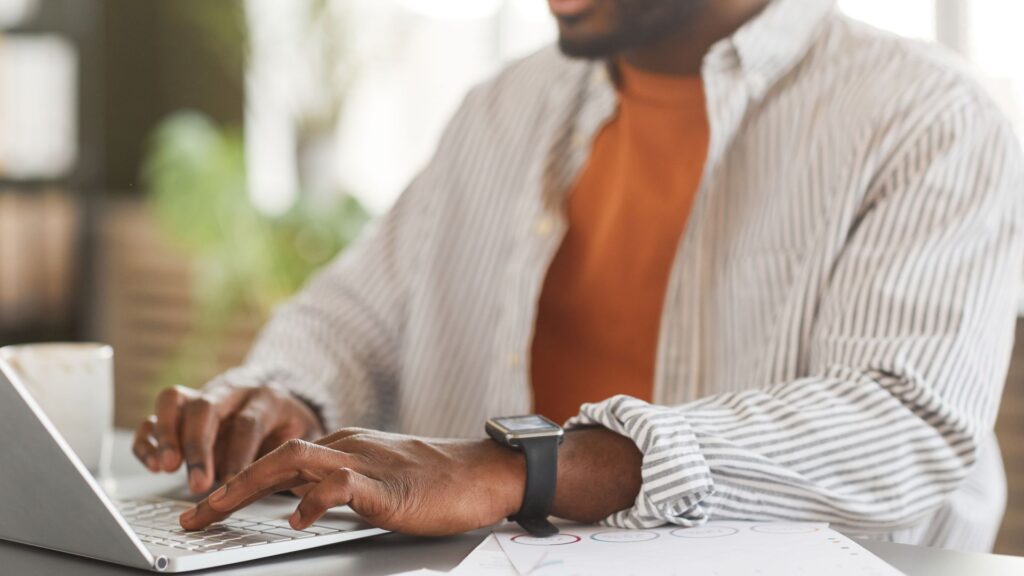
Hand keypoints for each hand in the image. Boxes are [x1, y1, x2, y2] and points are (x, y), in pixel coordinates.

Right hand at [132, 384, 323, 492]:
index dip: (237, 454)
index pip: (247, 422)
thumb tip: (302, 490)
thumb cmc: (292, 429)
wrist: (281, 404)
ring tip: (165, 468)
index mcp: (268, 398)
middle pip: (207, 407)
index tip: (229, 484)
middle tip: (197, 483)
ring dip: (167, 436)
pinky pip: (156, 414)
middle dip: (198, 447)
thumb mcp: (307, 438)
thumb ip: (300, 457)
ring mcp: (204, 395)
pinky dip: (149, 438)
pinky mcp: (183, 408)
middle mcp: (233, 391)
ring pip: (175, 401)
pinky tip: (153, 464)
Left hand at [178, 429, 525, 535]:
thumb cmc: (440, 482)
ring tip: (214, 511)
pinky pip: (341, 486)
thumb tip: (304, 503)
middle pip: (274, 456)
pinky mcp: (387, 485)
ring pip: (293, 460)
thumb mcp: (379, 481)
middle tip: (191, 515)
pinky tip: (297, 520)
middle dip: (227, 485)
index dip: (239, 480)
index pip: (280, 457)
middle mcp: (348, 447)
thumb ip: (343, 486)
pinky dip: (313, 500)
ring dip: (247, 486)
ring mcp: (366, 462)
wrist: (485, 472)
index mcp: (345, 446)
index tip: (207, 505)